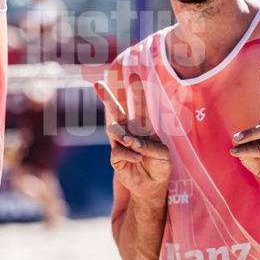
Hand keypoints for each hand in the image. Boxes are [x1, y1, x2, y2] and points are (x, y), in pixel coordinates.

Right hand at [94, 76, 170, 198]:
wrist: (153, 186)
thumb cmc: (160, 166)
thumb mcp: (163, 154)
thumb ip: (150, 145)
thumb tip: (132, 141)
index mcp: (143, 126)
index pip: (140, 105)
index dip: (136, 90)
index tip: (133, 73)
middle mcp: (129, 132)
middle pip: (116, 111)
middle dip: (107, 97)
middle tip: (96, 83)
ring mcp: (121, 144)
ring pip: (112, 129)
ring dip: (122, 134)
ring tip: (130, 141)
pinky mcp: (116, 157)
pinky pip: (117, 150)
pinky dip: (128, 153)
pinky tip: (137, 158)